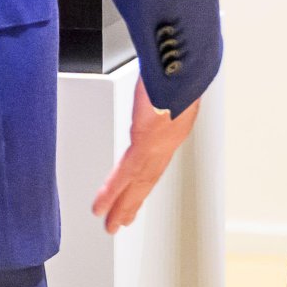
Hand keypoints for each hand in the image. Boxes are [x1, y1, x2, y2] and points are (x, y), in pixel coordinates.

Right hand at [91, 76, 199, 235]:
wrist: (185, 63)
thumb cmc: (180, 63)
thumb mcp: (171, 77)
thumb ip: (162, 84)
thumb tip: (158, 77)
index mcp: (175, 124)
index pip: (157, 158)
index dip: (146, 177)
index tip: (138, 190)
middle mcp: (169, 139)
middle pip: (148, 178)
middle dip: (135, 200)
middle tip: (123, 221)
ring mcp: (159, 144)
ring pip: (137, 183)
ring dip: (123, 205)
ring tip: (112, 223)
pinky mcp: (145, 142)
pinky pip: (124, 175)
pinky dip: (111, 193)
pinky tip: (101, 207)